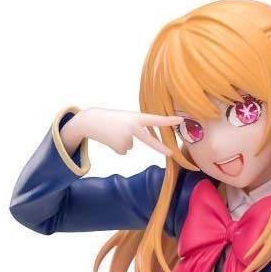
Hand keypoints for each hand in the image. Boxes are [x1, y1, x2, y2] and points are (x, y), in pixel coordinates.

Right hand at [61, 108, 181, 157]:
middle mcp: (132, 128)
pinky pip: (124, 150)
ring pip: (131, 146)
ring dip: (123, 141)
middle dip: (160, 147)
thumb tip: (132, 148)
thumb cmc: (111, 118)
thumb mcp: (126, 118)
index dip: (168, 121)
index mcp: (135, 117)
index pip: (155, 119)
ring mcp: (126, 139)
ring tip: (113, 132)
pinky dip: (117, 146)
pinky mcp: (119, 148)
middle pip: (149, 140)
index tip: (180, 120)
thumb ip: (135, 128)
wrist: (90, 121)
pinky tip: (110, 139)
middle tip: (171, 154)